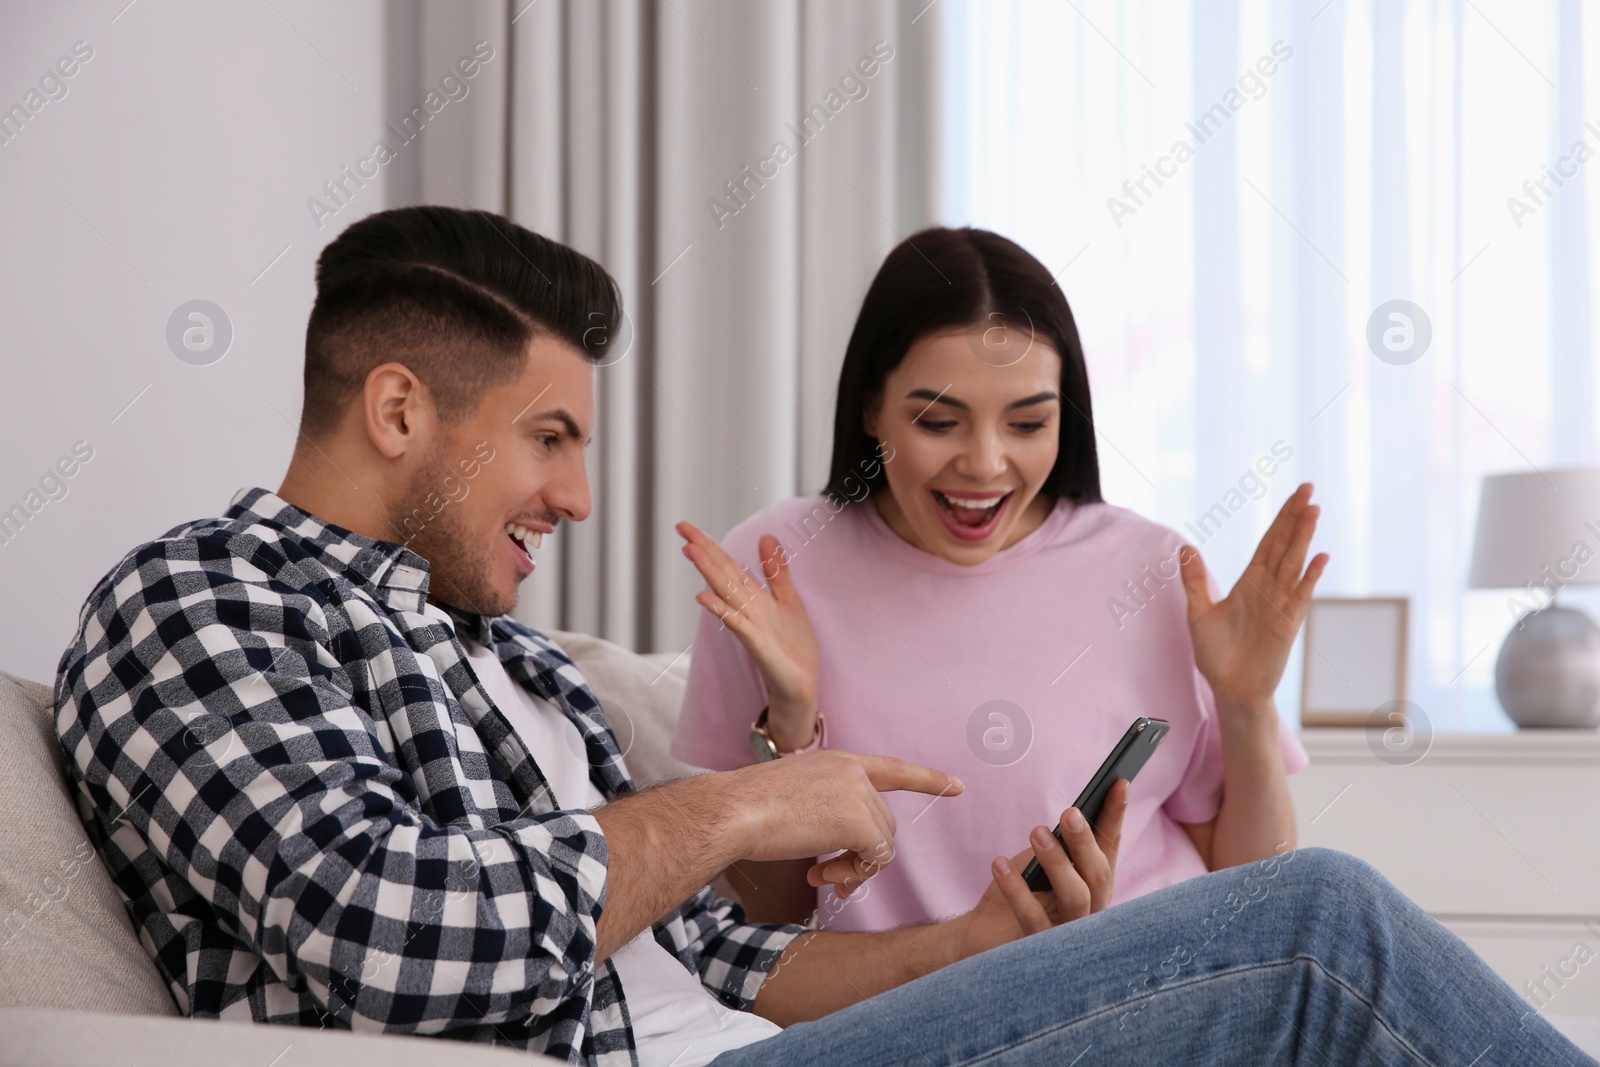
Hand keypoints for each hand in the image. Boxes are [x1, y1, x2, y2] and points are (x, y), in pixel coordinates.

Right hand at [677, 520, 820, 749]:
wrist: (801, 685)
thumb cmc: (792, 647)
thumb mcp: (789, 600)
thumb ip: (775, 570)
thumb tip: (766, 536)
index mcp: (753, 596)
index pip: (727, 565)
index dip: (709, 545)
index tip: (686, 527)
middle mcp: (746, 608)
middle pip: (721, 574)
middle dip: (703, 551)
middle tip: (680, 528)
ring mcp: (749, 626)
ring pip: (725, 593)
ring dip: (708, 572)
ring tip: (690, 550)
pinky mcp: (757, 645)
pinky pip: (736, 624)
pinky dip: (721, 610)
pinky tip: (703, 598)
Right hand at [724, 751, 962, 894]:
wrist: (733, 812)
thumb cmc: (748, 809)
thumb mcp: (793, 795)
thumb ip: (826, 808)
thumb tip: (847, 844)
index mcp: (838, 761)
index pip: (892, 768)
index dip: (926, 778)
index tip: (956, 785)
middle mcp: (853, 771)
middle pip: (882, 823)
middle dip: (861, 853)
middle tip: (826, 871)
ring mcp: (857, 794)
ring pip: (882, 843)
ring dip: (856, 867)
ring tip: (822, 873)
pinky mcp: (857, 820)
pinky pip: (876, 859)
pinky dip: (855, 874)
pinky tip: (822, 873)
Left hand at [949, 779, 1129, 960]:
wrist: (986, 931)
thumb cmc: (1023, 889)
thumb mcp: (1041, 858)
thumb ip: (1060, 843)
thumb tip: (1073, 816)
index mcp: (1095, 882)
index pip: (1110, 845)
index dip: (1116, 815)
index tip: (1120, 783)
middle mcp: (1091, 909)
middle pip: (1098, 875)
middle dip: (1085, 841)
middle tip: (1069, 812)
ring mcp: (1069, 932)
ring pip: (1075, 898)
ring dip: (1057, 863)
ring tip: (1036, 831)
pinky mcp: (1041, 948)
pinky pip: (1032, 918)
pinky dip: (1016, 889)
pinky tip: (999, 863)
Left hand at [1178, 483, 1329, 714]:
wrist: (1229, 688)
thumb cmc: (1216, 654)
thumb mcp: (1198, 611)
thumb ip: (1195, 580)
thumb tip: (1185, 548)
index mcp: (1250, 583)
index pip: (1269, 543)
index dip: (1281, 519)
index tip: (1295, 495)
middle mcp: (1268, 589)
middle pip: (1285, 545)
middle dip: (1296, 517)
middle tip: (1308, 489)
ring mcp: (1280, 605)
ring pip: (1293, 563)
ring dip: (1303, 538)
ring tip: (1313, 511)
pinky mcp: (1286, 624)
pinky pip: (1300, 596)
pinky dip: (1310, 578)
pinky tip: (1320, 558)